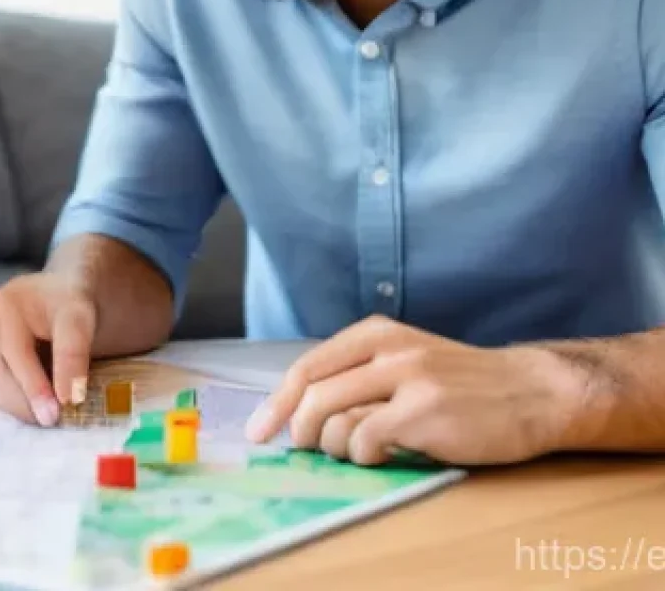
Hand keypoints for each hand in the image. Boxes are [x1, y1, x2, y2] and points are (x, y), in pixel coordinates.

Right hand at [0, 273, 96, 427]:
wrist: (64, 294)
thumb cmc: (71, 303)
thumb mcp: (79, 319)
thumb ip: (72, 354)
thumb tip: (68, 397)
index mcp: (3, 305)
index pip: (15, 352)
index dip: (33, 386)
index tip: (52, 414)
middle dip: (22, 401)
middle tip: (49, 422)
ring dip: (13, 405)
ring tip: (42, 418)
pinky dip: (6, 402)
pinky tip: (28, 411)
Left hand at [245, 316, 588, 465]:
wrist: (530, 391)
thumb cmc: (460, 383)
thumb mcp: (404, 359)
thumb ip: (359, 375)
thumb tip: (301, 413)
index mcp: (375, 333)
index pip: (306, 366)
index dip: (276, 402)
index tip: (259, 431)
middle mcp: (387, 348)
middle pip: (311, 393)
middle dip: (297, 431)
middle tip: (304, 451)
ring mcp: (407, 377)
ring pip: (333, 417)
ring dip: (334, 446)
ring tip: (359, 450)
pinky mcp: (425, 411)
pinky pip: (366, 440)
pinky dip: (364, 456)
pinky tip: (384, 454)